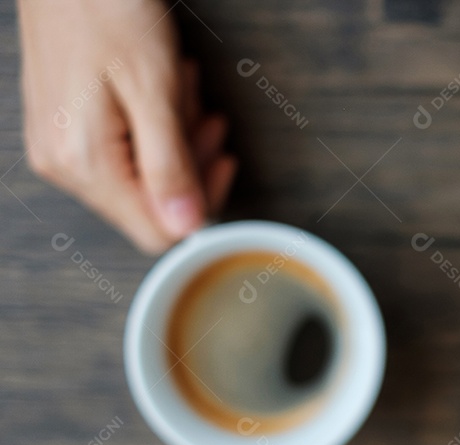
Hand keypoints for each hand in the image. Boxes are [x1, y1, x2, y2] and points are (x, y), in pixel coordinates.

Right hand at [18, 0, 236, 252]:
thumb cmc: (105, 8)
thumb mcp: (153, 90)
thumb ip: (170, 167)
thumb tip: (188, 227)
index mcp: (83, 163)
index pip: (157, 231)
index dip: (201, 205)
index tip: (222, 161)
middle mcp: (63, 164)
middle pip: (149, 204)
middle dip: (189, 162)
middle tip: (206, 117)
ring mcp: (59, 146)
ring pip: (139, 174)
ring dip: (174, 138)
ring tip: (181, 89)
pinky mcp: (62, 127)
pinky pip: (120, 148)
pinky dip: (151, 124)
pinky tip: (160, 88)